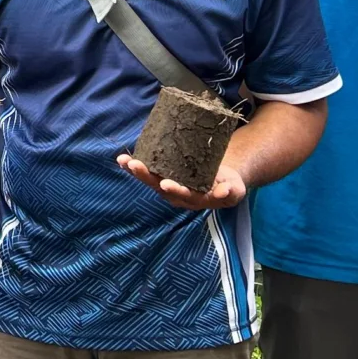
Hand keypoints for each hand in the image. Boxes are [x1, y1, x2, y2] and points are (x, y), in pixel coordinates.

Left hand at [118, 152, 247, 210]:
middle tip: (134, 165)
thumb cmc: (229, 185)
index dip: (174, 189)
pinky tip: (123, 159)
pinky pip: (148, 172)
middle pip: (159, 187)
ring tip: (123, 160)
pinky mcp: (164, 176)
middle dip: (146, 176)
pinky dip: (135, 167)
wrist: (222, 182)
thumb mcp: (235, 189)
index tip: (165, 183)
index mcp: (195, 199)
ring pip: (150, 180)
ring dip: (135, 171)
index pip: (183, 195)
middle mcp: (178, 195)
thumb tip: (223, 192)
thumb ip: (230, 191)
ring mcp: (169, 186)